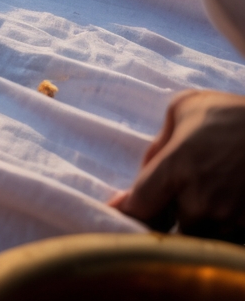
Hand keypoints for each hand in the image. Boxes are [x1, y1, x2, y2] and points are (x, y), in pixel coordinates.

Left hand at [109, 91, 244, 236]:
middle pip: (169, 229)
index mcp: (177, 167)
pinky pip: (226, 242)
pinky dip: (220, 231)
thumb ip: (159, 143)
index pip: (140, 205)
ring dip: (194, 227)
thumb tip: (146, 171)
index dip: (127, 210)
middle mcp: (202, 200)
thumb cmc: (231, 115)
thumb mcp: (184, 110)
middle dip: (165, 218)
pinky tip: (224, 205)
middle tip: (170, 201)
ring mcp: (231, 220)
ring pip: (199, 238)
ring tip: (203, 199)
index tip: (121, 209)